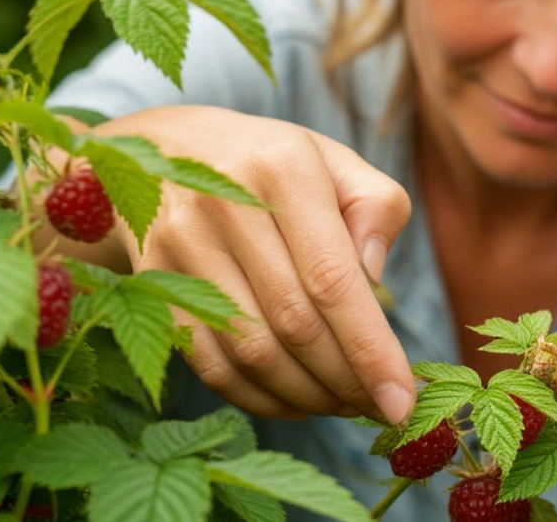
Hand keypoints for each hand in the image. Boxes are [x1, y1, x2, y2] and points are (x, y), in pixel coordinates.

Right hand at [54, 105, 416, 422]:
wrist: (166, 149)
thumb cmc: (276, 164)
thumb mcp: (337, 162)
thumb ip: (377, 209)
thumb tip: (374, 279)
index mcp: (282, 168)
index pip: (332, 279)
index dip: (369, 348)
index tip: (403, 398)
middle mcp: (223, 203)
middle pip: (294, 323)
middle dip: (346, 380)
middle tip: (381, 407)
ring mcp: (179, 245)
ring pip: (251, 351)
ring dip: (307, 394)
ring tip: (346, 405)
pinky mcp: (153, 283)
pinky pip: (210, 363)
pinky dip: (259, 397)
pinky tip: (298, 401)